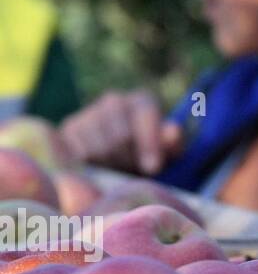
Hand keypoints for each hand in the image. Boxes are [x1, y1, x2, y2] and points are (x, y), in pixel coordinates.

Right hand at [57, 90, 183, 174]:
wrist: (119, 160)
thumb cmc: (149, 156)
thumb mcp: (168, 153)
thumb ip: (172, 143)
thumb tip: (173, 132)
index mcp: (142, 101)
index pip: (144, 117)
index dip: (149, 144)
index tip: (153, 168)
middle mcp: (114, 101)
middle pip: (119, 137)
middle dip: (128, 160)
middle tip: (132, 173)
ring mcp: (89, 113)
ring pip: (96, 149)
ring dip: (108, 167)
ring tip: (116, 171)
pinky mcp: (68, 130)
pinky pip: (76, 155)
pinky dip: (88, 167)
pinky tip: (97, 169)